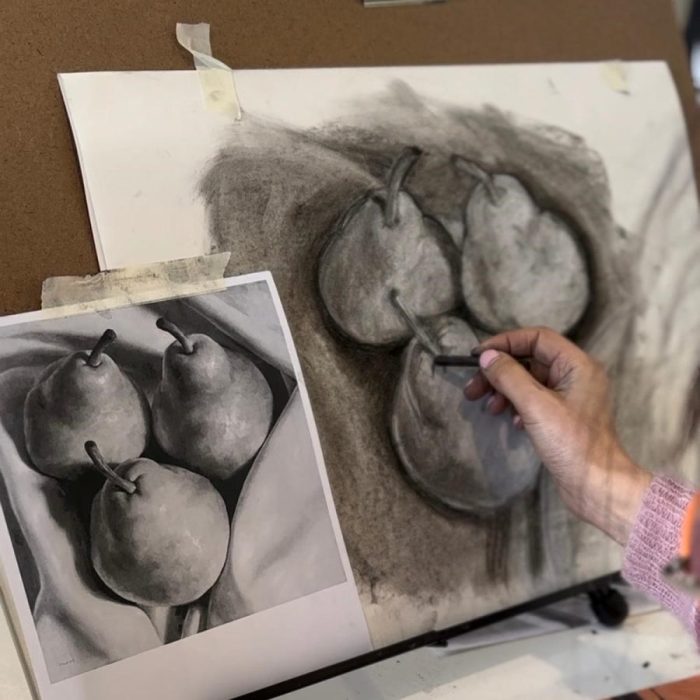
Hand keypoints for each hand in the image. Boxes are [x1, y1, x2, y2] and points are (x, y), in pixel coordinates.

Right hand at [464, 327, 651, 544]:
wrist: (596, 486)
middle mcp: (576, 375)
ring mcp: (570, 396)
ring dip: (504, 390)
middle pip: (529, 359)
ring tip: (487, 407)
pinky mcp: (563, 416)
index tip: (478, 355)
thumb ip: (509, 376)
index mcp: (577, 365)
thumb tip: (487, 356)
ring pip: (529, 381)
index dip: (505, 342)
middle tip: (473, 387)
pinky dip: (516, 405)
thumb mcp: (536, 406)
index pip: (537, 338)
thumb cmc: (573, 444)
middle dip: (499, 371)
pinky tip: (511, 421)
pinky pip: (534, 399)